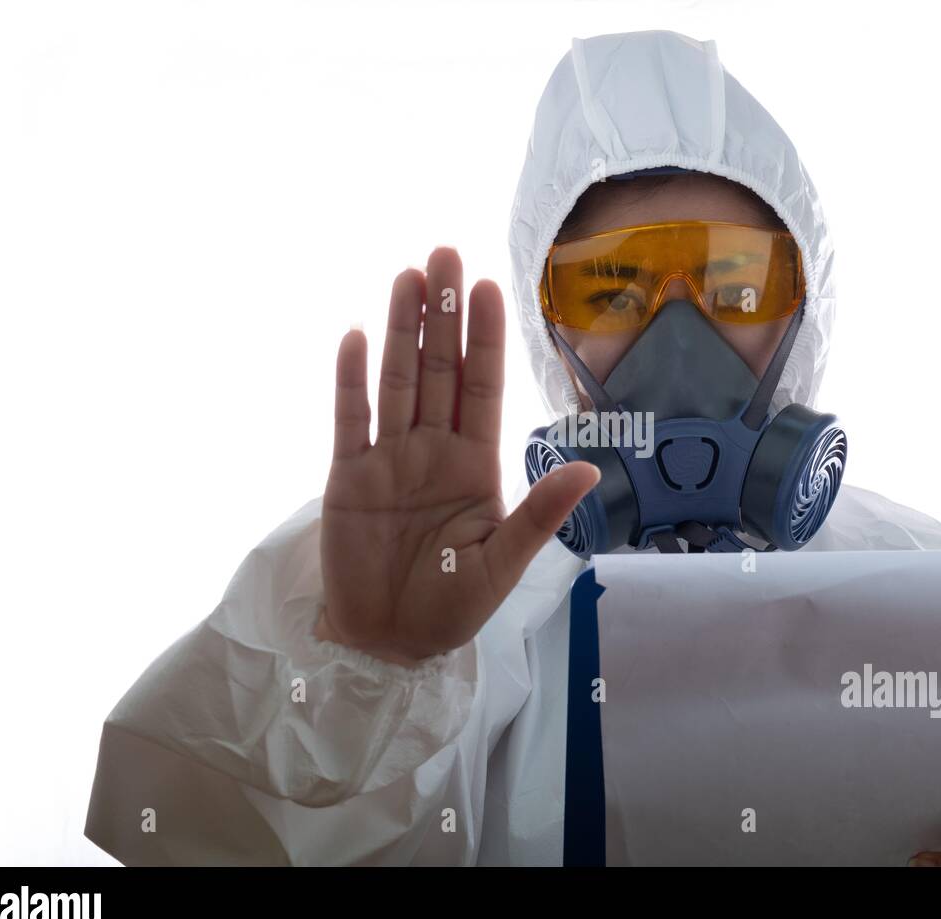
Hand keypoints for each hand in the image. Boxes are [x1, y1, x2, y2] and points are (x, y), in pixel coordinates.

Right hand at [316, 247, 599, 666]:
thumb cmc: (454, 604)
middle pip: (439, 370)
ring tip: (407, 278)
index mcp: (475, 463)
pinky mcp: (348, 477)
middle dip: (443, 314)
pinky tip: (356, 338)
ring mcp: (389, 458)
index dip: (485, 338)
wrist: (391, 641)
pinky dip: (352, 382)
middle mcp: (433, 449)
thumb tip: (592, 469)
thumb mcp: (505, 561)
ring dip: (401, 331)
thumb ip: (540, 513)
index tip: (489, 287)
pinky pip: (351, 421)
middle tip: (444, 254)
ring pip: (397, 382)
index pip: (482, 387)